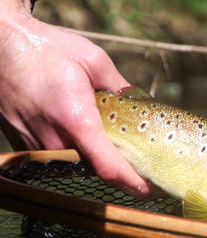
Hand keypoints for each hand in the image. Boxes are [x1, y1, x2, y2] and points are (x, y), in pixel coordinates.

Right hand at [0, 0, 151, 196]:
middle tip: (147, 166)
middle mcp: (53, 140)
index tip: (151, 188)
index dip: (133, 183)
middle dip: (123, 171)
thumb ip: (120, 87)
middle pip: (96, 169)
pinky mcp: (24, 145)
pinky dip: (78, 153)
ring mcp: (35, 146)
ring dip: (99, 160)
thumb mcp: (93, 60)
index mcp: (76, 119)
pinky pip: (59, 158)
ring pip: (78, 165)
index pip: (108, 167)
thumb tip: (141, 104)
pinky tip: (91, 138)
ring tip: (123, 149)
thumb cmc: (46, 49)